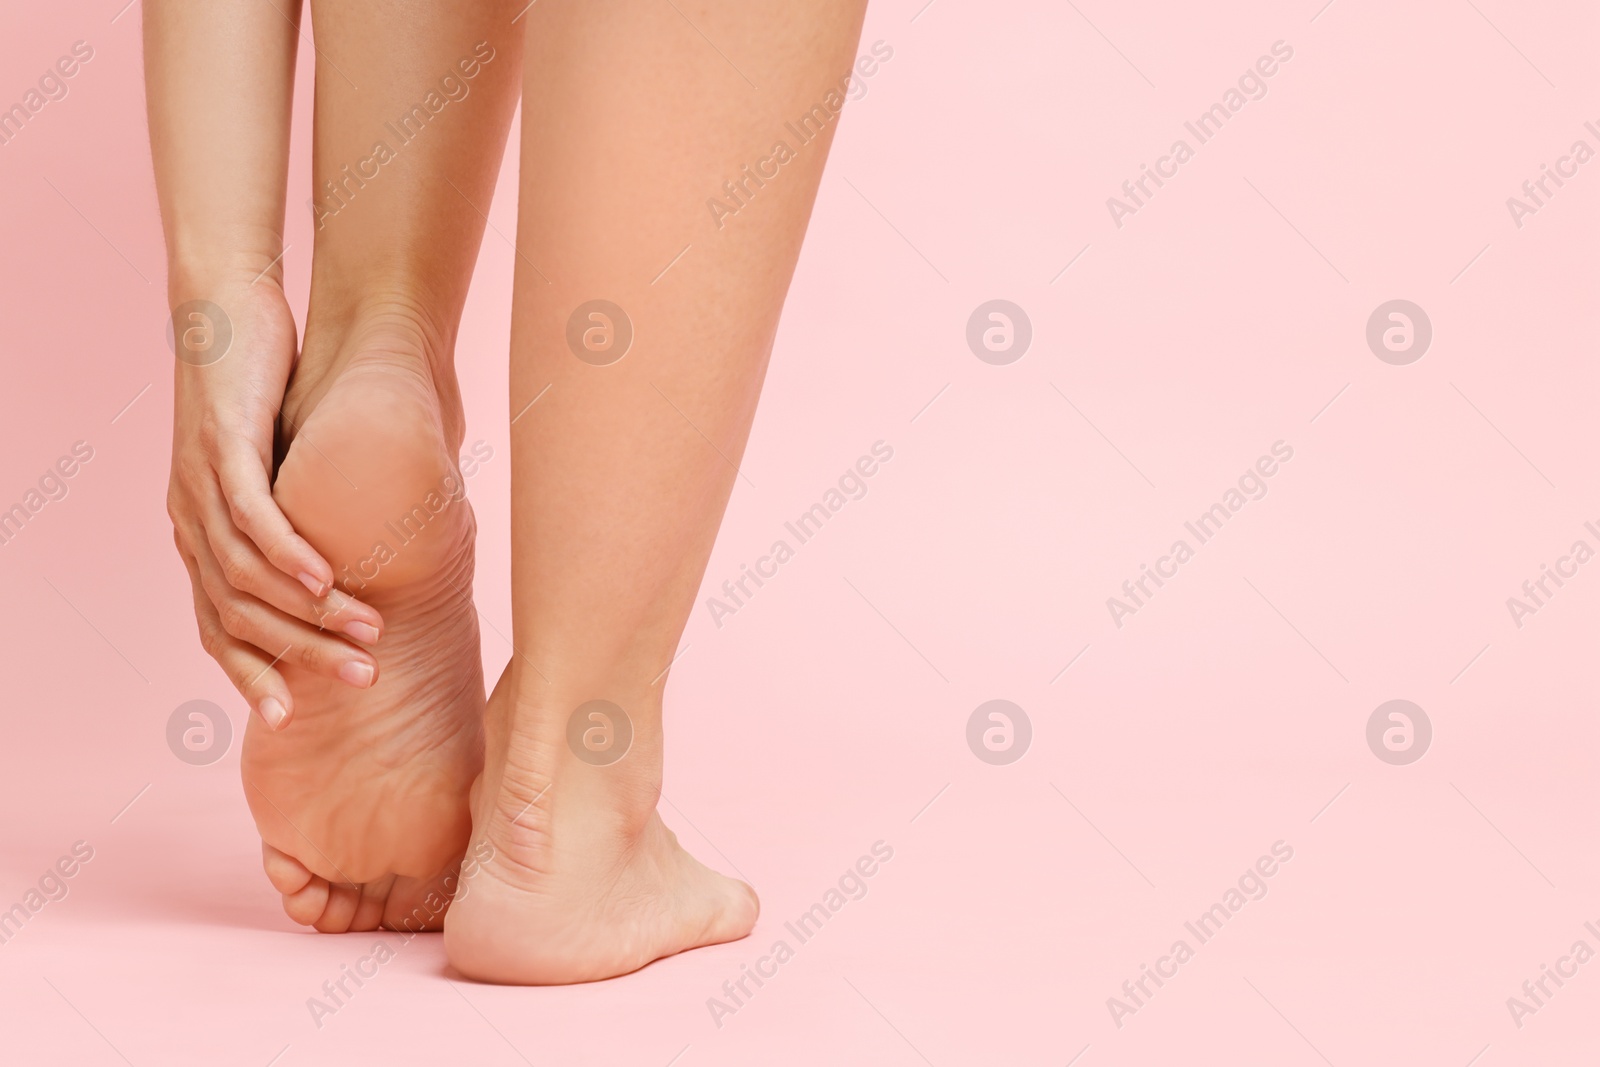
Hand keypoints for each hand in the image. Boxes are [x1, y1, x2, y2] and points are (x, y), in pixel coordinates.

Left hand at [167, 274, 383, 728]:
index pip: (217, 630)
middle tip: (362, 679)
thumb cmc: (262, 393)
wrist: (223, 314)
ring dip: (309, 612)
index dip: (252, 676)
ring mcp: (198, 487)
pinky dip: (288, 556)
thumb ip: (304, 522)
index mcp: (198, 537)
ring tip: (367, 632)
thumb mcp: (281, 473)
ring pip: (248, 575)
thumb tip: (365, 559)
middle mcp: (189, 522)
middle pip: (237, 617)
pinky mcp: (220, 448)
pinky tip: (325, 579)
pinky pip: (252, 518)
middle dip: (300, 657)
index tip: (294, 717)